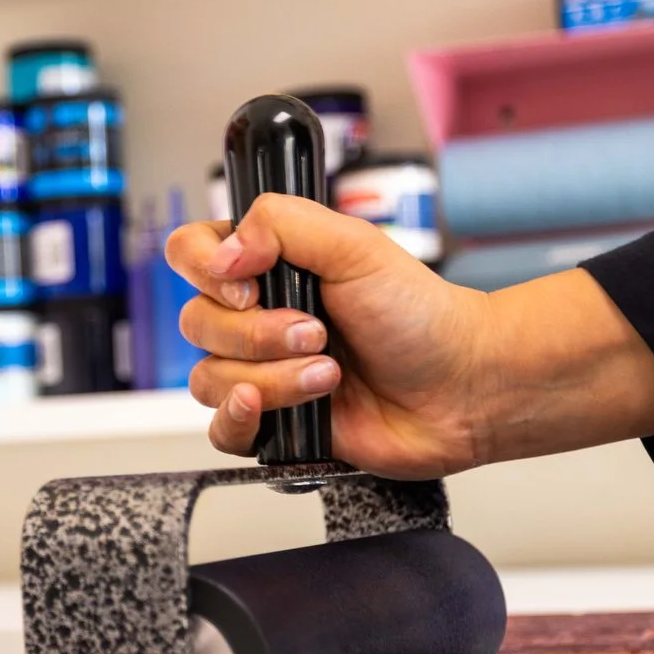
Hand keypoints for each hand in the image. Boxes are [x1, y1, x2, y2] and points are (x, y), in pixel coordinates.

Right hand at [167, 195, 653, 477]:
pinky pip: (221, 429)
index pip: (192, 253)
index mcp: (270, 264)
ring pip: (209, 379)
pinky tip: (284, 408)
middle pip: (197, 322)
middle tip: (318, 332)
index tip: (249, 281)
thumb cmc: (422, 317)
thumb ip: (280, 224)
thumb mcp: (355, 246)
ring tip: (329, 375)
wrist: (461, 389)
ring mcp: (263, 370)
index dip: (206, 269)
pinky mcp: (274, 424)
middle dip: (259, 333)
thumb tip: (224, 250)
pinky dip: (244, 419)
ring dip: (272, 378)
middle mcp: (259, 315)